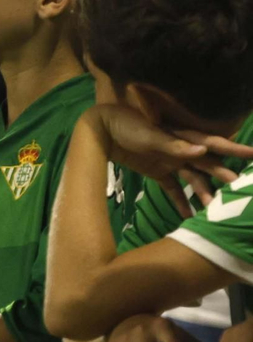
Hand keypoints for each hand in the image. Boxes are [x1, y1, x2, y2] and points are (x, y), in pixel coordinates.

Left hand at [86, 105, 252, 216]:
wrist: (102, 129)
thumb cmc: (128, 125)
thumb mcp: (151, 135)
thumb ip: (175, 145)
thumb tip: (202, 151)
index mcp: (184, 137)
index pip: (214, 144)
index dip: (235, 150)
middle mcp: (183, 150)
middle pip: (208, 166)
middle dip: (225, 177)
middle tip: (241, 191)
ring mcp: (171, 162)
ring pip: (194, 180)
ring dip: (204, 194)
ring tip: (215, 211)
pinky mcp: (158, 172)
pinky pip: (173, 189)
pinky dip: (180, 202)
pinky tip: (189, 217)